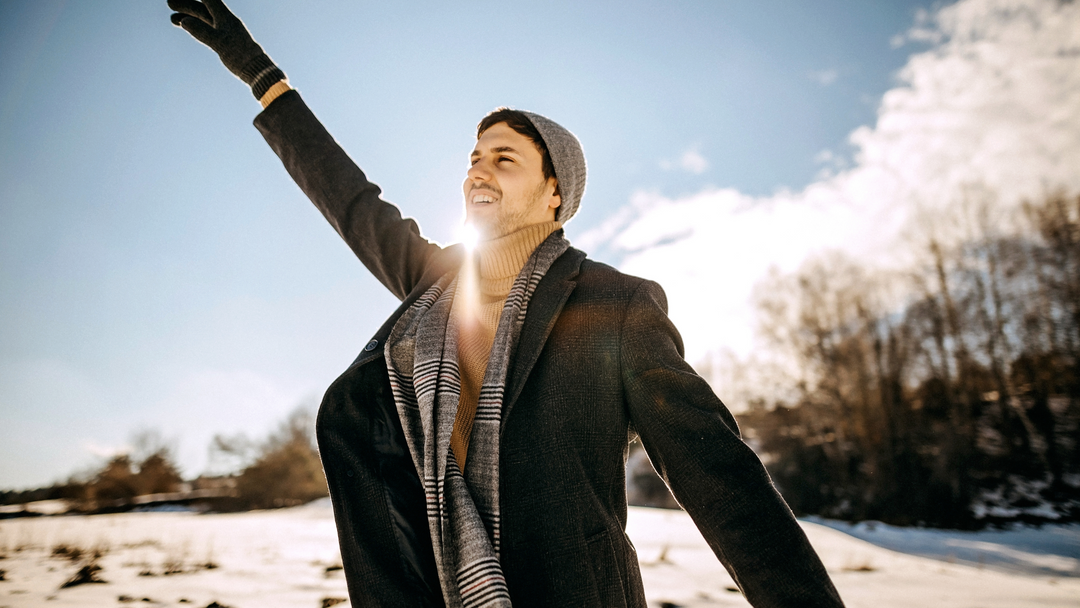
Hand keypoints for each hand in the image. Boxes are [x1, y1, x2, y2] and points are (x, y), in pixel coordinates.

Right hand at [168, 0, 284, 98]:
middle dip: (186, 5)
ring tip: (172, 19)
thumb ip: (202, 32)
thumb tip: (185, 21)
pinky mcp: (224, 41)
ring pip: (203, 20)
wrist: (257, 70)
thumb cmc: (240, 55)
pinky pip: (207, 30)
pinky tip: (187, 29)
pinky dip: (196, 28)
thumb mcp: (219, 43)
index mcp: (226, 18)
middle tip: (169, 3)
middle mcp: (225, 21)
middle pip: (203, 9)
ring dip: (188, 17)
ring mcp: (224, 31)